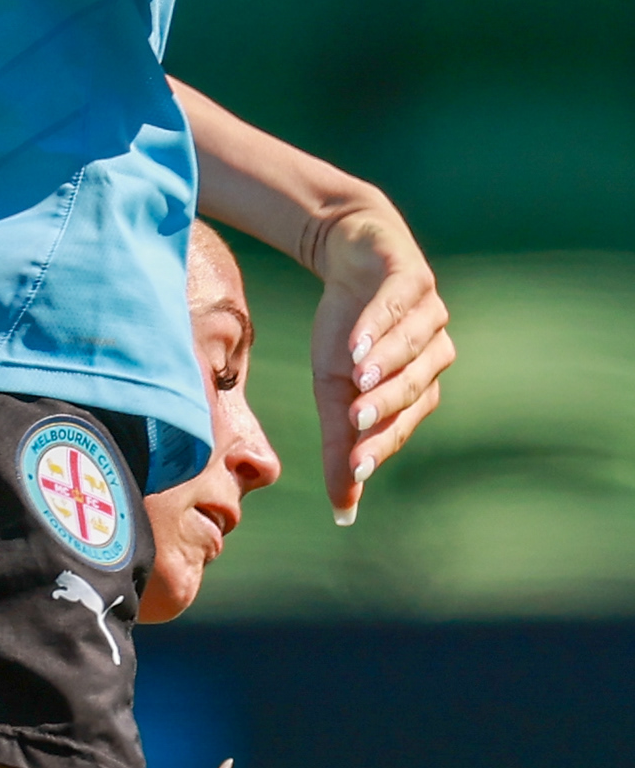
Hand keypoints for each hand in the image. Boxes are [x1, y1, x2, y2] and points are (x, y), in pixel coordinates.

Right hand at [310, 196, 453, 520]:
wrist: (347, 254)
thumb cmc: (345, 327)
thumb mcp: (333, 387)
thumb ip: (339, 444)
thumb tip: (343, 512)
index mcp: (418, 388)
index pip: (402, 424)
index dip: (379, 445)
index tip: (354, 469)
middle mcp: (434, 354)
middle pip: (413, 388)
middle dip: (384, 405)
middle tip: (354, 422)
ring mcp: (430, 314)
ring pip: (412, 346)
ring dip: (386, 363)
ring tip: (355, 379)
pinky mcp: (413, 277)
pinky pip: (400, 303)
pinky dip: (378, 324)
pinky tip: (356, 341)